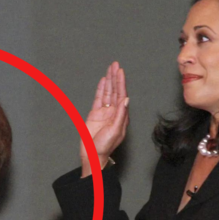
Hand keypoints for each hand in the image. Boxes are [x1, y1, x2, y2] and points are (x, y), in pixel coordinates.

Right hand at [81, 62, 128, 176]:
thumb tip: (126, 99)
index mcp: (121, 115)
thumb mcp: (115, 131)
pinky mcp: (94, 114)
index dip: (121, 82)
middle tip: (115, 65)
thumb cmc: (105, 146)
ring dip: (108, 81)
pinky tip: (102, 81)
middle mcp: (114, 112)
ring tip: (109, 69)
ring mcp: (104, 112)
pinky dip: (100, 89)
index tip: (120, 71)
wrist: (92, 154)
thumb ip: (120, 115)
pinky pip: (98, 99)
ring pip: (107, 93)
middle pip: (115, 91)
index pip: (121, 95)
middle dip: (115, 78)